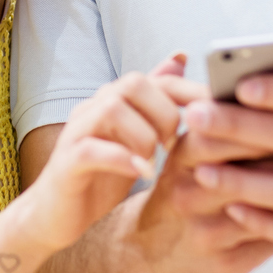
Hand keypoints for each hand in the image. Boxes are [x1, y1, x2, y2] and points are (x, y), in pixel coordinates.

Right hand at [13, 57, 200, 255]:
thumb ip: (158, 103)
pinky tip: (141, 173)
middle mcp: (94, 108)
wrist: (57, 216)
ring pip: (112, 110)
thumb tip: (182, 56)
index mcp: (115, 101)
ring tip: (155, 161)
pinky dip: (122, 159)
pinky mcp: (66, 162)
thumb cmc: (103, 177)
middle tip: (175, 144)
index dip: (189, 92)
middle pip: (132, 84)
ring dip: (143, 136)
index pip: (157, 79)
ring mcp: (77, 132)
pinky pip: (92, 149)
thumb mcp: (139, 141)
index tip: (216, 112)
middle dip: (164, 113)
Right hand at [120, 120, 272, 272]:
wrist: (146, 253)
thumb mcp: (189, 153)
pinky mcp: (223, 267)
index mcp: (183, 156)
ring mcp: (205, 233)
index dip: (271, 118)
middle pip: (255, 169)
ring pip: (269, 209)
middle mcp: (189, 194)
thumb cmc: (185, 189)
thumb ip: (224, 124)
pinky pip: (272, 242)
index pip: (233, 130)